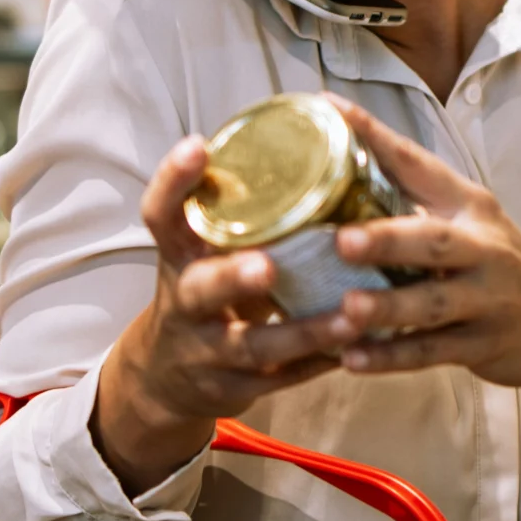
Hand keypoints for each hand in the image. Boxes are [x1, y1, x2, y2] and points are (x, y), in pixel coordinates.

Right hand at [91, 133, 349, 491]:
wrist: (163, 377)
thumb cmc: (204, 288)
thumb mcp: (203, 248)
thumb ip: (241, 211)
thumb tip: (320, 132)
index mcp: (177, 255)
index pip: (160, 213)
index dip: (174, 181)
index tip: (198, 146)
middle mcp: (184, 302)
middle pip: (201, 289)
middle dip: (233, 278)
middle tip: (266, 266)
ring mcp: (206, 350)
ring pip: (253, 345)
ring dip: (303, 331)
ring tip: (350, 317)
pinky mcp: (234, 388)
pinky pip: (282, 378)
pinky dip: (320, 363)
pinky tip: (360, 349)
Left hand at [324, 96, 520, 394]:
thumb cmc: (500, 265)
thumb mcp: (471, 222)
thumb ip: (414, 202)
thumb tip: (334, 176)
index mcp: (468, 206)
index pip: (418, 163)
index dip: (373, 137)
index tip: (328, 110)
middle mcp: (480, 247)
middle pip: (433, 241)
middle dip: (387, 240)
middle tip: (343, 239)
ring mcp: (484, 299)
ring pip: (432, 303)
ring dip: (387, 307)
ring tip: (345, 309)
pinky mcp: (481, 345)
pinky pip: (431, 352)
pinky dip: (391, 357)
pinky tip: (353, 359)